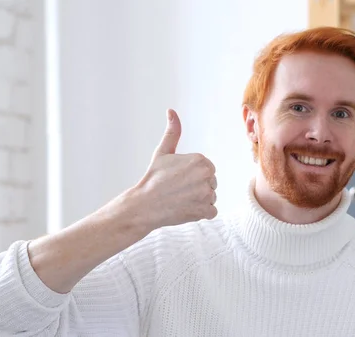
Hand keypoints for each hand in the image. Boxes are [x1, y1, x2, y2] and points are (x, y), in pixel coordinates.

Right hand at [113, 109, 217, 232]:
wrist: (143, 205)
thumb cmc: (153, 179)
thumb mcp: (162, 152)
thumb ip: (173, 132)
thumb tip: (171, 111)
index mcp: (201, 160)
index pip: (207, 169)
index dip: (192, 175)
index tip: (178, 179)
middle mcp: (207, 175)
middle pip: (211, 183)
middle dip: (198, 187)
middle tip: (178, 190)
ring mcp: (207, 194)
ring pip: (211, 197)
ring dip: (199, 200)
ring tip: (181, 199)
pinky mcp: (205, 211)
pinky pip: (211, 212)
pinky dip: (200, 212)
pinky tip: (185, 208)